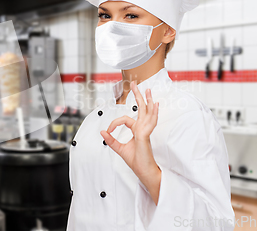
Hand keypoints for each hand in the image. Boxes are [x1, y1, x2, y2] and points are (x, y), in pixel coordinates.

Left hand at [100, 81, 160, 203]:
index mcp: (137, 130)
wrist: (145, 172)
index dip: (114, 123)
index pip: (125, 119)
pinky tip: (155, 105)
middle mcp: (142, 129)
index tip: (108, 130)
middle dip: (138, 96)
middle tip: (136, 84)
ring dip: (148, 100)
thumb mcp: (120, 149)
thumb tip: (102, 131)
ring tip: (147, 89)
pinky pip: (148, 123)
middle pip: (141, 109)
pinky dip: (153, 113)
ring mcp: (145, 131)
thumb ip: (111, 140)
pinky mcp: (145, 136)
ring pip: (147, 112)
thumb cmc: (137, 161)